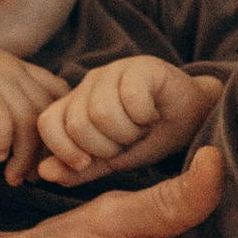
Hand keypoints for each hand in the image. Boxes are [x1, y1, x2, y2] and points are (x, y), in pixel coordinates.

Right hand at [0, 26, 57, 187]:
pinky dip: (3, 140)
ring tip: (13, 178)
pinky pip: (1, 116)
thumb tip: (18, 138)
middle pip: (46, 114)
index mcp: (20, 68)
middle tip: (34, 179)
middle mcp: (14, 71)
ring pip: (27, 120)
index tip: (51, 156)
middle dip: (45, 152)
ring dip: (24, 156)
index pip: (60, 95)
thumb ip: (6, 96)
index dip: (61, 126)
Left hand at [36, 56, 220, 183]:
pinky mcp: (140, 65)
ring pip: (101, 113)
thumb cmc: (151, 139)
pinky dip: (144, 116)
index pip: (48, 123)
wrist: (194, 120)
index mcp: (76, 105)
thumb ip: (79, 169)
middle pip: (77, 124)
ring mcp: (113, 70)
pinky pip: (129, 98)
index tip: (87, 163)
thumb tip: (43, 172)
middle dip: (105, 147)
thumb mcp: (112, 162)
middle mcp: (89, 84)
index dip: (64, 149)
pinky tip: (154, 113)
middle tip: (126, 142)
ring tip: (141, 128)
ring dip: (127, 132)